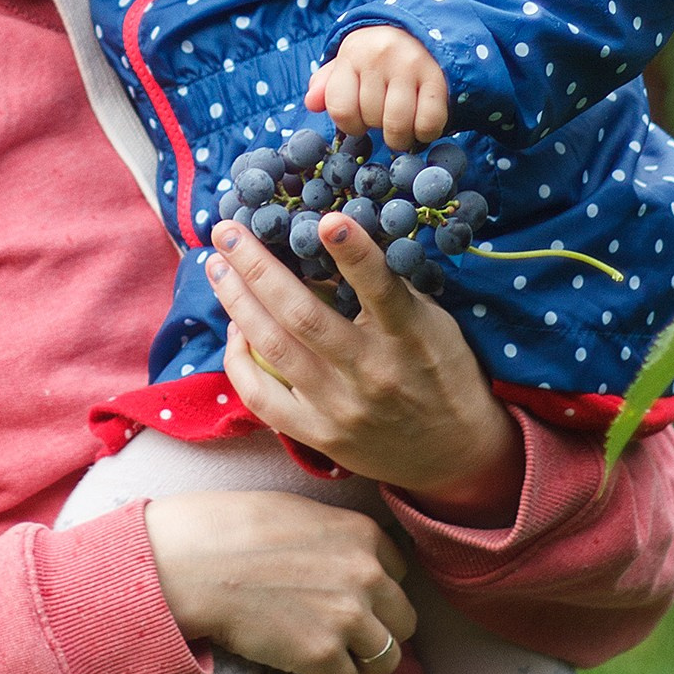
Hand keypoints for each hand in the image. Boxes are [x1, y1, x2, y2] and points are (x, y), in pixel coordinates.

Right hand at [143, 489, 416, 673]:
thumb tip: (341, 558)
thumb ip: (334, 537)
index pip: (399, 573)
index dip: (376, 590)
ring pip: (386, 659)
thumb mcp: (298, 511)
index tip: (353, 599)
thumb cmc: (231, 528)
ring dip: (360, 662)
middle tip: (344, 635)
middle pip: (403, 620)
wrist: (193, 561)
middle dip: (377, 629)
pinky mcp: (322, 655)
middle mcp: (367, 574)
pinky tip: (305, 670)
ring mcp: (348, 617)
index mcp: (362, 534)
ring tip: (330, 657)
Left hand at [203, 216, 524, 516]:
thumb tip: (331, 241)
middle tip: (227, 230)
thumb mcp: (434, 323)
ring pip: (275, 349)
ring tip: (216, 266)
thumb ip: (389, 290)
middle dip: (258, 267)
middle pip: (303, 315)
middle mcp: (373, 372)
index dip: (355, 253)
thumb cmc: (443, 371)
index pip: (381, 288)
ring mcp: (342, 408)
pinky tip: (235, 329)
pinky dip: (239, 362)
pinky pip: (263, 399)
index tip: (327, 219)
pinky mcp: (320, 437)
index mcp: (410, 337)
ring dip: (238, 303)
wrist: (457, 454)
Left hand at [306, 25, 450, 152]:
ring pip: (398, 125)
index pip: (340, 108)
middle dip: (377, 126)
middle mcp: (379, 56)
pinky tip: (422, 125)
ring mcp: (410, 65)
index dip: (350, 124)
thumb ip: (327, 84)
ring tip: (402, 129)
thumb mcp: (349, 62)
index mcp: (352, 54)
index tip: (360, 120)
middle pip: (370, 118)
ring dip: (400, 138)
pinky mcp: (437, 77)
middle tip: (385, 115)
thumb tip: (311, 102)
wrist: (421, 28)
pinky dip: (425, 133)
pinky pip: (429, 122)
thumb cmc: (378, 55)